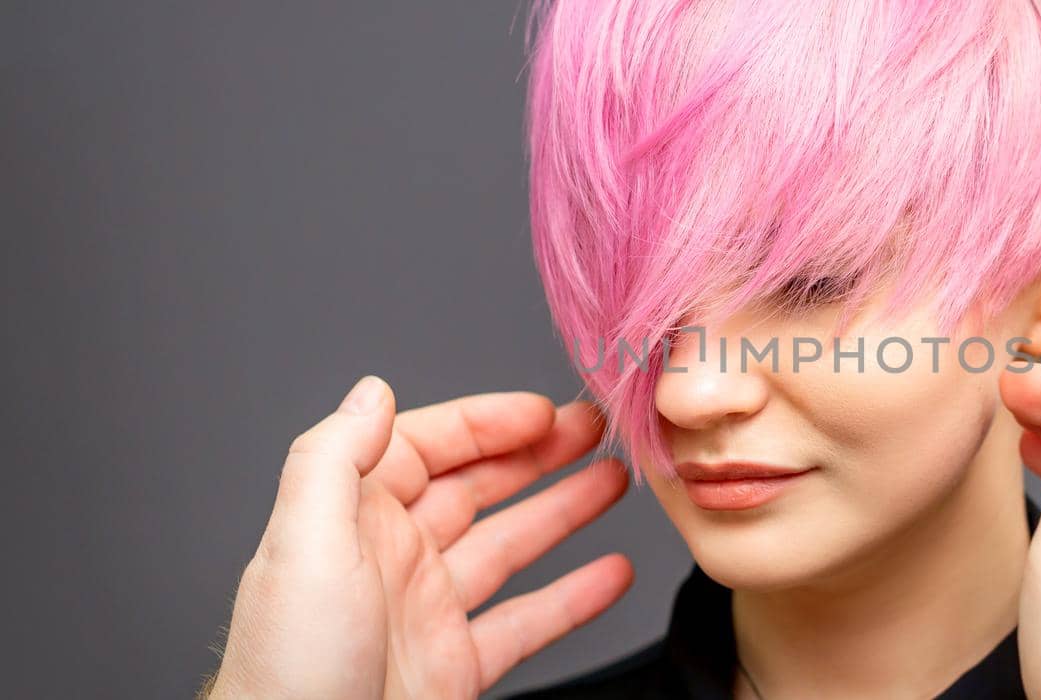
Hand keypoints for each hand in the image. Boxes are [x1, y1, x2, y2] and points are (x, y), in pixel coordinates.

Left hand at [208, 376, 632, 698]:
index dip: (487, 422)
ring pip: (510, 545)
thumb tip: (371, 392)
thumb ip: (332, 459)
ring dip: (565, 510)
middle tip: (595, 431)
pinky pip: (526, 621)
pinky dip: (573, 597)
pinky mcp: (454, 666)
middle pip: (478, 486)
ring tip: (616, 482)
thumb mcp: (303, 547)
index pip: (427, 446)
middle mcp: (393, 558)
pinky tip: (609, 575)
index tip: (542, 410)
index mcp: (354, 519)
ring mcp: (427, 612)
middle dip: (538, 453)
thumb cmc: (287, 671)